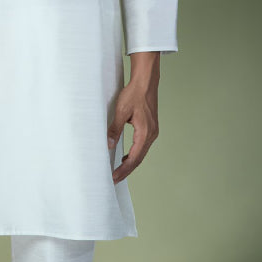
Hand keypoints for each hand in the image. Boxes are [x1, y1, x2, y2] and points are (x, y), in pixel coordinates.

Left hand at [107, 55, 159, 183]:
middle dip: (126, 170)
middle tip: (115, 180)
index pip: (134, 158)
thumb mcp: (121, 111)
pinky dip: (134, 154)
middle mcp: (151, 135)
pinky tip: (126, 156)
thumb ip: (115, 129)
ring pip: (141, 154)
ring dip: (130, 163)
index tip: (114, 177)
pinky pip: (142, 146)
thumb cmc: (134, 94)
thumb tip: (108, 145)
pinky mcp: (150, 128)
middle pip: (139, 159)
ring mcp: (152, 132)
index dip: (124, 169)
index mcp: (145, 133)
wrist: (146, 82)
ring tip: (119, 171)